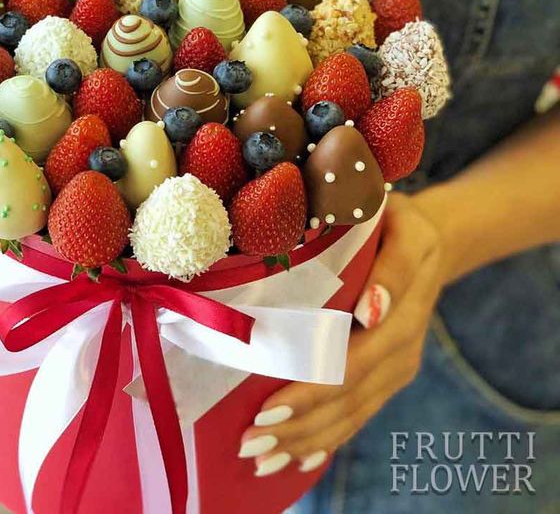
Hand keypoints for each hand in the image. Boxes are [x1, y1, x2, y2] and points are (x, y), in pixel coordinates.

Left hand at [238, 193, 443, 475]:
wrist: (436, 241)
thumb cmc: (402, 225)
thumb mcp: (405, 227)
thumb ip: (394, 267)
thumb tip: (372, 310)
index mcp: (404, 313)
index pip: (351, 362)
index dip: (311, 388)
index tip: (268, 408)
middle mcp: (402, 348)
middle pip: (347, 397)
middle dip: (297, 424)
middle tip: (249, 443)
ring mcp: (397, 366)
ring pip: (352, 413)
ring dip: (306, 439)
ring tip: (261, 460)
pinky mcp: (390, 374)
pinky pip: (361, 413)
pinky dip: (329, 438)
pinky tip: (298, 459)